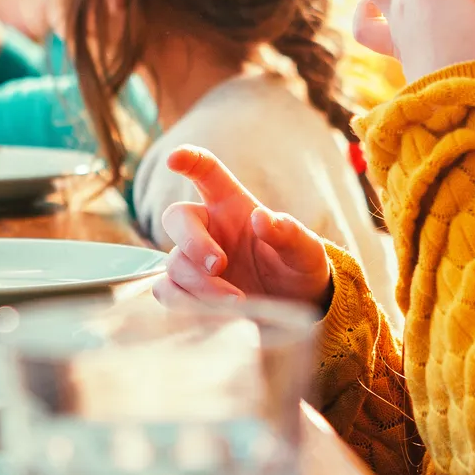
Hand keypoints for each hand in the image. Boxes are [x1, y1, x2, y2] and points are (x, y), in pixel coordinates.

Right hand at [153, 146, 331, 309]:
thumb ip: (288, 233)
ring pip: (173, 263)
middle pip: (177, 218)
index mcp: (232, 205)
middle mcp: (208, 228)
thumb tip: (262, 218)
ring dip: (199, 285)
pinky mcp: (190, 292)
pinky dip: (187, 304)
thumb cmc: (299, 269)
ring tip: (237, 302)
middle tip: (221, 266)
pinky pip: (167, 292)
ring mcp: (194, 261)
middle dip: (193, 243)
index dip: (189, 160)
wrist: (296, 309)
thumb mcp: (306, 251)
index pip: (206, 172)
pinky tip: (217, 315)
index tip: (174, 159)